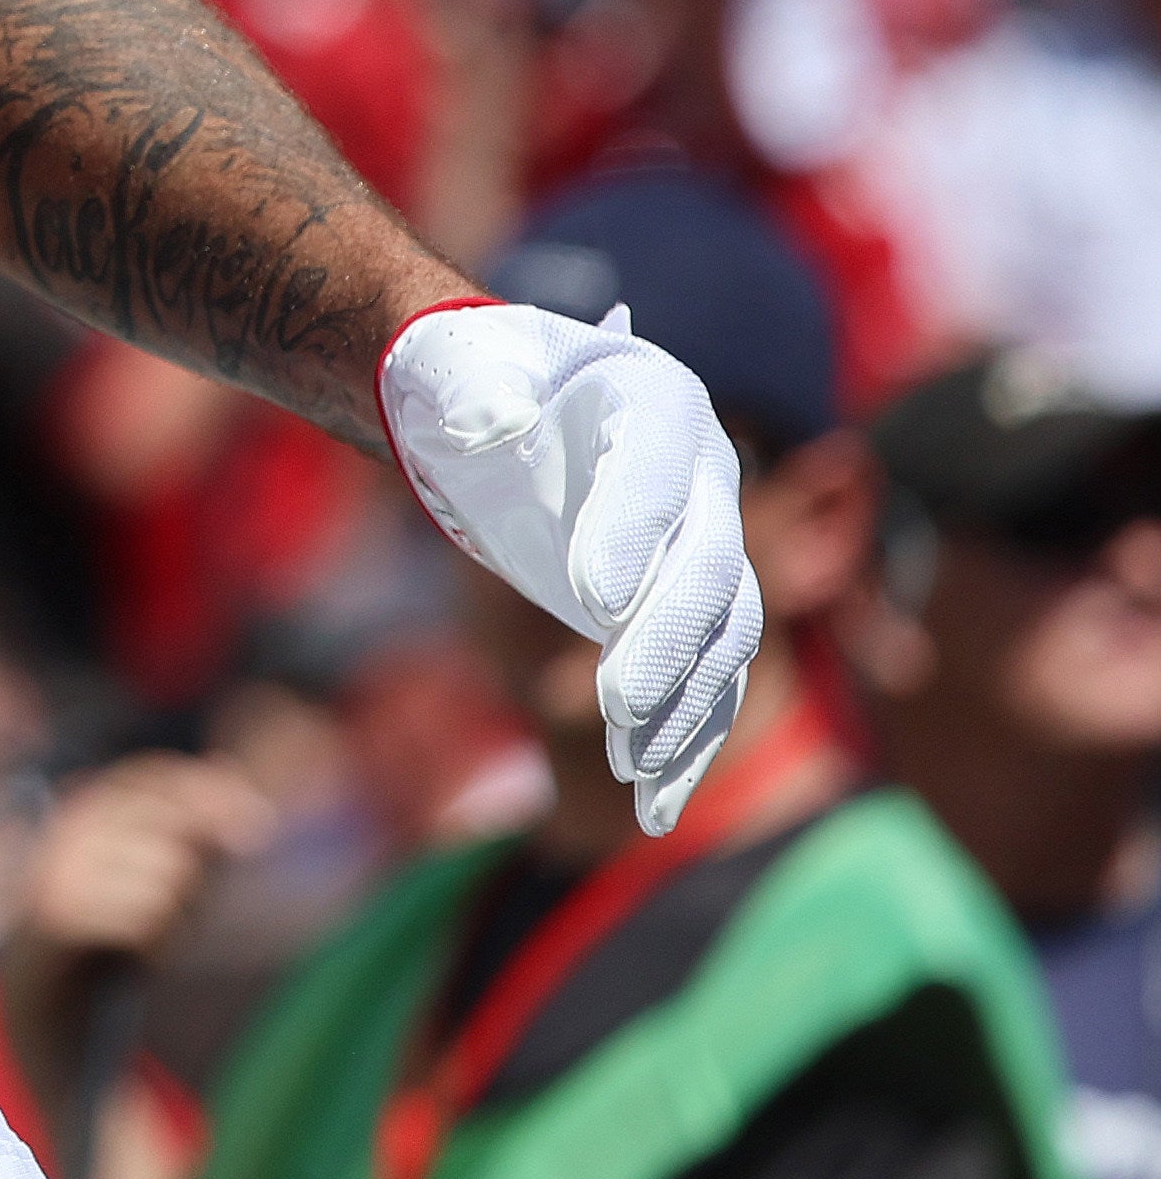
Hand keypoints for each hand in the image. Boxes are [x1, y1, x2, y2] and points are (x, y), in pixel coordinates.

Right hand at [17, 756, 271, 970]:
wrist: (45, 971)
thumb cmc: (118, 906)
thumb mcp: (160, 858)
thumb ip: (195, 820)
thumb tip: (228, 766)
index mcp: (91, 802)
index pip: (158, 774)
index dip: (213, 789)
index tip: (264, 818)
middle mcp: (73, 828)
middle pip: (175, 835)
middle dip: (200, 876)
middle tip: (187, 907)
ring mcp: (63, 869)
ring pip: (169, 883)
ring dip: (182, 917)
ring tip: (158, 931)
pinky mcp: (61, 915)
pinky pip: (146, 923)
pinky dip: (161, 946)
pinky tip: (143, 953)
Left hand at [382, 299, 765, 832]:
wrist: (488, 414)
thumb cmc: (466, 383)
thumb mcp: (457, 373)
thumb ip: (472, 391)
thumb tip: (488, 417)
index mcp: (656, 400)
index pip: (656, 473)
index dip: (629, 533)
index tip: (587, 600)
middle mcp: (703, 478)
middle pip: (704, 571)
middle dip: (664, 642)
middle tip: (614, 705)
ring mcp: (704, 549)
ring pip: (720, 644)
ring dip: (682, 713)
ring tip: (635, 773)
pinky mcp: (682, 613)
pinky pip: (703, 687)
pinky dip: (683, 746)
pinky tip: (653, 805)